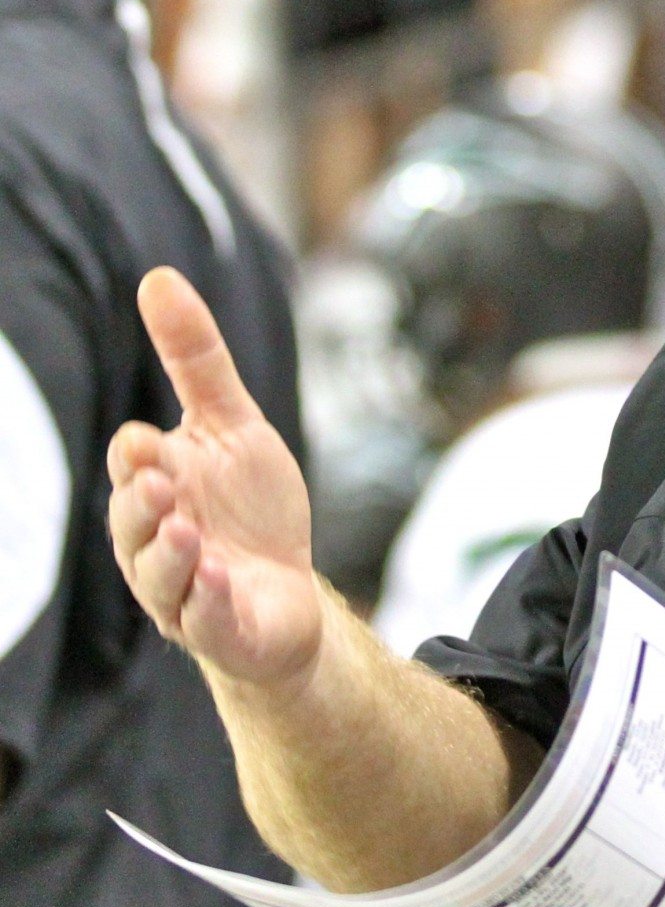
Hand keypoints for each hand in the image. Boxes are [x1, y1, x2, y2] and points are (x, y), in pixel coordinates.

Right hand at [107, 268, 325, 689]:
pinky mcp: (220, 629)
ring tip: (187, 531)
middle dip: (141, 505)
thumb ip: (196, 359)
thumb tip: (158, 277)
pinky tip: (218, 578)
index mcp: (157, 488)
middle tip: (157, 484)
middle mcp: (158, 542)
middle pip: (135, 523)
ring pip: (160, 578)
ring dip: (169, 556)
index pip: (134, 468)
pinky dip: (206, 600)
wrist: (286, 593)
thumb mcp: (232, 423)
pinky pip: (203, 620)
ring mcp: (185, 590)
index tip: (142, 439)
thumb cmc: (249, 507)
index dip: (137, 456)